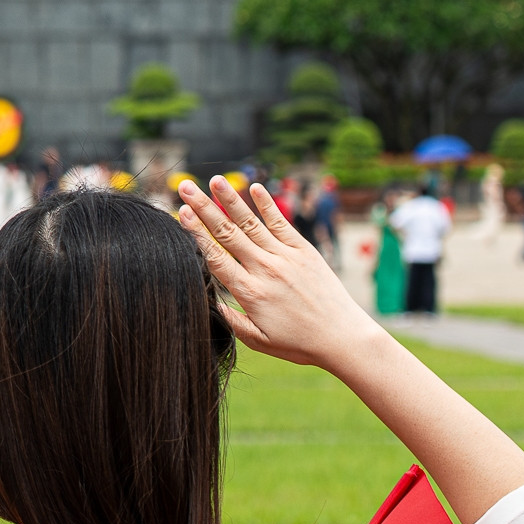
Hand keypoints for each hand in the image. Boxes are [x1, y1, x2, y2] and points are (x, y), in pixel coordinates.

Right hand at [174, 176, 376, 370]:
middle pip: (228, 233)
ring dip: (231, 200)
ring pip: (251, 223)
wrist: (342, 337)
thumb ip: (231, 321)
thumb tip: (207, 301)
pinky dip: (268, 205)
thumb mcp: (259, 341)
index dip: (196, 232)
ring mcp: (285, 257)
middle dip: (204, 208)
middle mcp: (265, 270)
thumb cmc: (299, 343)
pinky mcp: (304, 251)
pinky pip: (281, 223)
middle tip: (186, 188)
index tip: (181, 213)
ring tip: (214, 180)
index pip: (215, 256)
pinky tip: (255, 187)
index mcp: (250, 293)